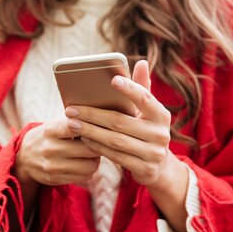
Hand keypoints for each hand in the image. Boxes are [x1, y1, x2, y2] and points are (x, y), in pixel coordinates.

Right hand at [15, 118, 100, 186]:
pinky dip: (88, 171)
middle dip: (98, 147)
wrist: (23, 157)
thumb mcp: (53, 124)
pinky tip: (84, 164)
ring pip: (89, 166)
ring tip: (93, 155)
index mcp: (51, 130)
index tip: (97, 128)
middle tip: (100, 144)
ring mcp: (52, 166)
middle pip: (88, 149)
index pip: (76, 127)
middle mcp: (50, 148)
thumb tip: (100, 121)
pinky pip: (84, 177)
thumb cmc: (46, 137)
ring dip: (96, 161)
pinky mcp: (55, 179)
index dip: (92, 128)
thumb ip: (74, 122)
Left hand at [64, 60, 172, 185]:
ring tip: (72, 124)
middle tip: (71, 109)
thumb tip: (140, 62)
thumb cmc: (146, 130)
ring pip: (115, 140)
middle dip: (92, 115)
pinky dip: (97, 146)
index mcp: (162, 115)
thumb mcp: (147, 112)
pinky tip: (84, 139)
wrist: (158, 166)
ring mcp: (153, 153)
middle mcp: (161, 134)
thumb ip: (142, 88)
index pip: (145, 99)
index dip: (130, 89)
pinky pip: (115, 156)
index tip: (113, 80)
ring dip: (90, 131)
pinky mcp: (144, 169)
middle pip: (120, 122)